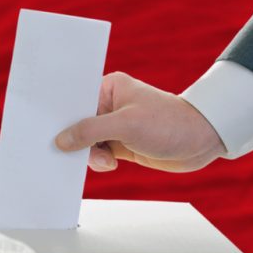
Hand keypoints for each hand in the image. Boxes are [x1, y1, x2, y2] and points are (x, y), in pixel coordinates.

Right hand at [54, 72, 226, 172]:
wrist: (203, 141)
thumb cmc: (170, 123)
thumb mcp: (125, 125)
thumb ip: (90, 131)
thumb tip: (62, 140)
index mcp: (108, 87)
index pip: (74, 100)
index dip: (60, 115)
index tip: (49, 130)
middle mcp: (109, 105)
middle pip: (77, 123)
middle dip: (75, 139)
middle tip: (72, 152)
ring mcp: (115, 126)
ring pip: (87, 142)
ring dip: (91, 154)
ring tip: (106, 160)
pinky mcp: (122, 144)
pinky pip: (99, 153)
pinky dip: (99, 161)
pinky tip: (110, 164)